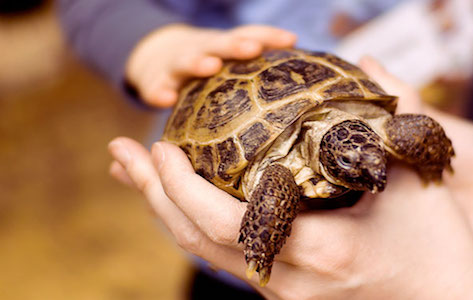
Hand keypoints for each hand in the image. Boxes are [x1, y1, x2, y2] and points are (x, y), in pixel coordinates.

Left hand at [108, 137, 472, 298]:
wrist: (448, 298)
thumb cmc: (438, 240)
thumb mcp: (415, 173)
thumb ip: (394, 110)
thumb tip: (366, 63)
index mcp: (318, 249)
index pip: (222, 223)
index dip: (180, 187)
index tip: (162, 147)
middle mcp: (290, 282)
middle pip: (199, 242)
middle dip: (154, 197)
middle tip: (125, 155)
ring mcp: (287, 294)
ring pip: (210, 254)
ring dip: (171, 213)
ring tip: (142, 178)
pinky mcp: (290, 295)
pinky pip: (231, 259)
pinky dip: (200, 228)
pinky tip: (187, 204)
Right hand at [125, 24, 295, 107]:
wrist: (157, 57)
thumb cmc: (208, 64)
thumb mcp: (230, 60)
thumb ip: (258, 68)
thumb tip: (304, 77)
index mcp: (224, 46)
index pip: (248, 35)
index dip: (269, 36)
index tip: (291, 39)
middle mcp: (202, 50)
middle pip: (219, 44)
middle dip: (235, 45)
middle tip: (252, 49)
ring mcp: (176, 65)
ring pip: (186, 61)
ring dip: (198, 62)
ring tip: (211, 66)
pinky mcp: (155, 82)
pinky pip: (154, 87)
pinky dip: (158, 91)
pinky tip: (166, 99)